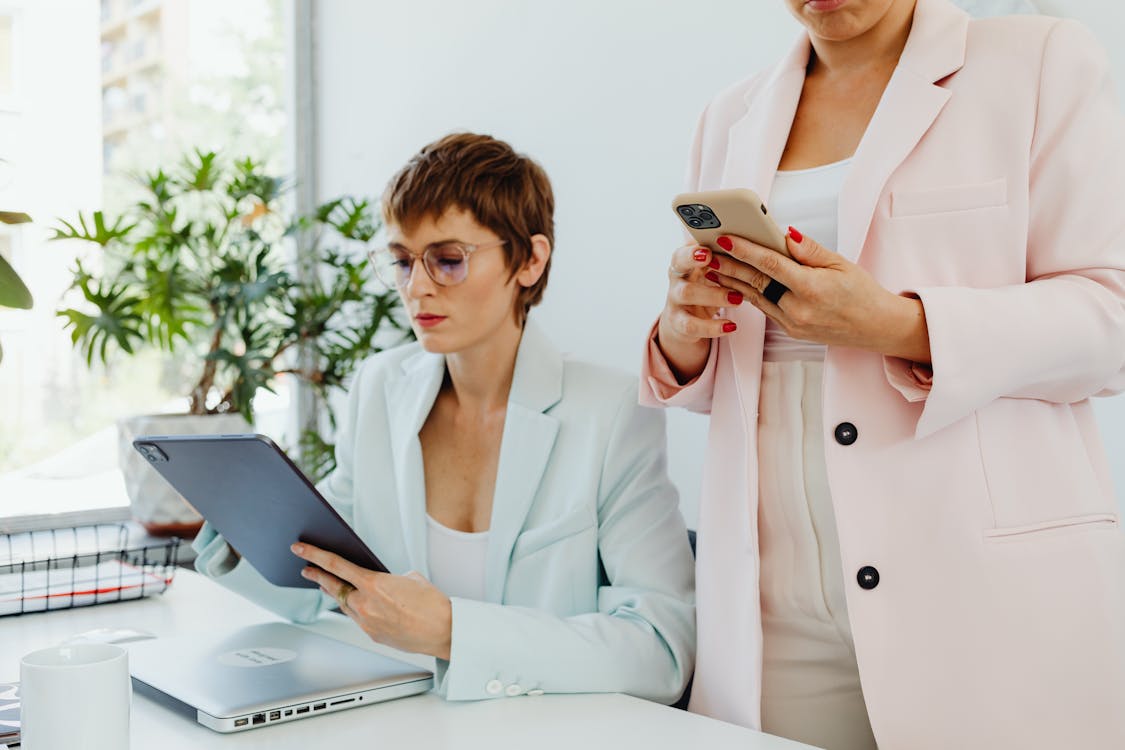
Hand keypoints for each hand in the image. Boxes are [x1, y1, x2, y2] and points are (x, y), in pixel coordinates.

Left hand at [291, 542, 452, 659]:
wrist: (444, 630)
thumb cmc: (432, 604)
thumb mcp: (411, 578)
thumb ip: (388, 579)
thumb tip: (379, 584)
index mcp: (374, 584)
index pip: (336, 566)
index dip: (314, 556)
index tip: (301, 549)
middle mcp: (366, 604)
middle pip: (333, 587)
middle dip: (317, 577)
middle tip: (306, 569)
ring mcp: (367, 622)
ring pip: (344, 604)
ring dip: (336, 594)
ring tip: (328, 585)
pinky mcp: (373, 635)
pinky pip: (357, 618)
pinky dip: (355, 609)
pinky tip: (358, 604)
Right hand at [657, 243, 743, 381]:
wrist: (689, 319)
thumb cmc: (711, 286)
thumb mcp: (717, 269)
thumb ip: (731, 255)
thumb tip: (765, 239)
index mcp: (688, 257)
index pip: (688, 242)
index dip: (695, 244)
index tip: (710, 242)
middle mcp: (678, 275)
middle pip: (678, 263)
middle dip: (692, 258)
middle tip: (710, 258)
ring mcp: (675, 299)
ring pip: (686, 293)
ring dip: (712, 294)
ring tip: (737, 298)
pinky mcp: (679, 323)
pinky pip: (691, 325)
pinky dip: (711, 327)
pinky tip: (731, 326)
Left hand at [709, 228, 931, 362]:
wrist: (876, 328)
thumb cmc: (862, 292)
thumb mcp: (841, 264)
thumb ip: (809, 251)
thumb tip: (785, 234)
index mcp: (811, 289)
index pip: (770, 264)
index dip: (745, 250)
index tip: (724, 238)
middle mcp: (798, 309)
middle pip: (756, 282)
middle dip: (729, 265)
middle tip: (707, 251)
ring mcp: (792, 324)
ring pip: (755, 297)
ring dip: (732, 281)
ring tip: (713, 265)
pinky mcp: (790, 331)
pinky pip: (764, 309)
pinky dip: (749, 294)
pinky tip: (734, 283)